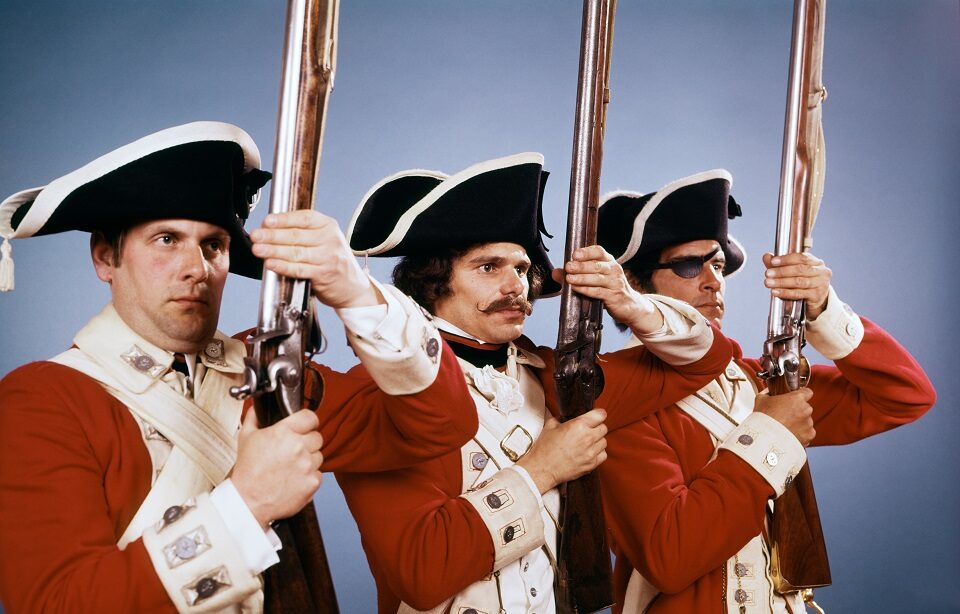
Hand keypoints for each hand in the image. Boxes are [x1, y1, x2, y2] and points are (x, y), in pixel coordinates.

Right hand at [231, 409, 323, 528]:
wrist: (248, 501)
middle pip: (317, 436)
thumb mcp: (245, 437)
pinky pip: (318, 474)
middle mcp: (299, 447)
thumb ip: (254, 417)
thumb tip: (258, 407)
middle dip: (307, 442)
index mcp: (284, 432)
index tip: (304, 426)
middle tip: (293, 451)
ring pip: (319, 455)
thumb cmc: (247, 471)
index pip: (310, 417)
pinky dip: (309, 476)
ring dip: (309, 459)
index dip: (307, 422)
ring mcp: (307, 465)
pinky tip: (294, 479)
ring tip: (291, 467)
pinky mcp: (313, 482)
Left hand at [250, 210, 381, 308]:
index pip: (304, 219)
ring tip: (258, 249)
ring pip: (295, 253)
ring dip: (273, 251)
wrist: (353, 286)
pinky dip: (283, 267)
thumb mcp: (325, 239)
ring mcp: (328, 258)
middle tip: (256, 236)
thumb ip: (304, 233)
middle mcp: (330, 240)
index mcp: (328, 226)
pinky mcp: (323, 274)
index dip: (283, 219)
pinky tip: (271, 264)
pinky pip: (299, 269)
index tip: (267, 221)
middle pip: (296, 236)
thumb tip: (271, 229)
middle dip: (272, 235)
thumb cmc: (334, 261)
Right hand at [516, 408, 607, 493]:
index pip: (601, 415)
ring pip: (604, 441)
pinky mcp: (591, 464)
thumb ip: (561, 418)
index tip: (596, 416)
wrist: (542, 468)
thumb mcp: (550, 426)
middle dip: (597, 427)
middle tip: (588, 430)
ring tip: (587, 442)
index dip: (598, 414)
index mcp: (578, 425)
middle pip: (604, 428)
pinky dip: (598, 453)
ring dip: (597, 440)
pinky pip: (603, 455)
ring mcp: (591, 452)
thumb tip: (566, 417)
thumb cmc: (545, 448)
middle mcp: (587, 438)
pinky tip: (589, 452)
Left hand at [551, 245, 663, 333]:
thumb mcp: (595, 278)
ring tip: (569, 278)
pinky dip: (586, 290)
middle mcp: (614, 270)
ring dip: (582, 278)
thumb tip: (555, 273)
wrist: (630, 305)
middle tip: (568, 267)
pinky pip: (599, 292)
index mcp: (609, 262)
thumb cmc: (609, 289)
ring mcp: (615, 283)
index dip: (587, 252)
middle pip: (597, 265)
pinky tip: (577, 289)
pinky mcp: (614, 296)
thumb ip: (576, 274)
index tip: (575, 254)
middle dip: (581, 266)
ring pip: (598, 279)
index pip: (599, 251)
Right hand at [754, 388, 815, 445]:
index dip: (801, 395)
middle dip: (796, 412)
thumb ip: (767, 394)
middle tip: (784, 416)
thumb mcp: (761, 400)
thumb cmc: (764, 419)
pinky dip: (800, 434)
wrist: (765, 439)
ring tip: (784, 428)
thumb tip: (768, 394)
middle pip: (805, 408)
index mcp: (797, 398)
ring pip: (805, 422)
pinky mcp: (808, 436)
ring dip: (798, 423)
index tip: (796, 399)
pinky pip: (806, 433)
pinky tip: (788, 435)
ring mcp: (808, 423)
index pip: (807, 392)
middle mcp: (806, 410)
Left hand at [762, 252, 830, 318]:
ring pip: (799, 282)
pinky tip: (776, 292)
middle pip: (800, 269)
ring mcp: (821, 284)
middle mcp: (821, 272)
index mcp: (816, 262)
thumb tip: (766, 256)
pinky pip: (799, 293)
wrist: (817, 300)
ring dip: (781, 282)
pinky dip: (785, 292)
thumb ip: (779, 264)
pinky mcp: (817, 296)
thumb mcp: (793, 272)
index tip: (773, 261)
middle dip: (781, 271)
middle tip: (768, 273)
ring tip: (769, 283)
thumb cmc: (804, 283)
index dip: (786, 259)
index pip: (802, 257)